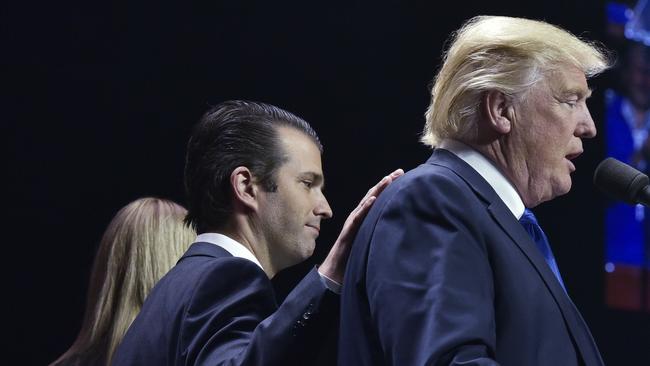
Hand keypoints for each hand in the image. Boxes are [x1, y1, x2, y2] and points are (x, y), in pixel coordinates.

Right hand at [318, 168, 403, 283]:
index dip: (388, 186)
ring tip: (388, 179)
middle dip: (386, 182)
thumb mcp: (370, 239)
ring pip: (366, 202)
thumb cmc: (353, 257)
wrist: (336, 271)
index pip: (377, 197)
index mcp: (364, 217)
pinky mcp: (348, 231)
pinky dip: (366, 207)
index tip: (402, 176)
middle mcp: (357, 216)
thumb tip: (397, 224)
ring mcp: (352, 222)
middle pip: (373, 195)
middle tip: (400, 171)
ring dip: (377, 190)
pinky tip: (373, 199)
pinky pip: (358, 218)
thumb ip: (378, 230)